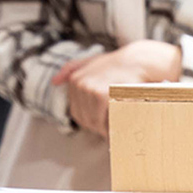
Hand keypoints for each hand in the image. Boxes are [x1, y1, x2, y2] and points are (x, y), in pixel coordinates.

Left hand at [52, 40, 181, 137]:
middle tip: (114, 131)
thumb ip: (72, 69)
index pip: (78, 114)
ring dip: (106, 130)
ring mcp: (89, 89)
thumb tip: (54, 82)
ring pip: (94, 122)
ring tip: (120, 130)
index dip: (93, 123)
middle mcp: (79, 84)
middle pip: (85, 120)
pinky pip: (103, 120)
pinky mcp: (101, 96)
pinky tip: (121, 129)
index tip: (106, 125)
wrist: (138, 62)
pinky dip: (112, 128)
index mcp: (75, 80)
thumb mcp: (91, 61)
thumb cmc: (119, 65)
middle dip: (99, 128)